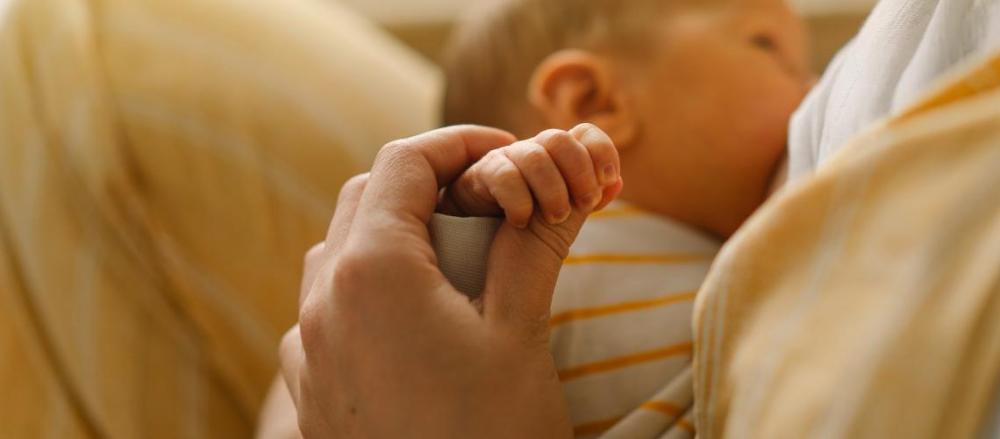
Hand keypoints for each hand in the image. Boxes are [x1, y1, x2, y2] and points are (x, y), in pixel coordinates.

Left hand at [280, 125, 621, 437]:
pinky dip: (374, 289)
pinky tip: (419, 321)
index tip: (511, 154)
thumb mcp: (518, 333)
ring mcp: (308, 348)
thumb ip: (530, 247)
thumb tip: (560, 188)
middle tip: (491, 205)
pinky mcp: (311, 388)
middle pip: (367, 199)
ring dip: (397, 236)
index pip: (405, 161)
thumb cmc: (488, 436)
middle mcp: (323, 301)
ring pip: (342, 253)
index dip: (462, 144)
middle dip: (429, 186)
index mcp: (372, 271)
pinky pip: (331, 309)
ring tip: (459, 261)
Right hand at [439, 124, 622, 227]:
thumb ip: (587, 200)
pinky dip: (519, 200)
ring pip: (535, 156)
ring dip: (552, 189)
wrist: (472, 248)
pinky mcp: (475, 177)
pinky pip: (504, 176)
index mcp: (556, 159)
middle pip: (560, 139)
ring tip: (554, 217)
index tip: (608, 179)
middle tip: (584, 204)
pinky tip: (520, 222)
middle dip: (579, 171)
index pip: (585, 134)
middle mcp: (531, 153)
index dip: (602, 151)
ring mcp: (503, 162)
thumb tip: (619, 183)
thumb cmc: (522, 233)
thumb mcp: (562, 218)